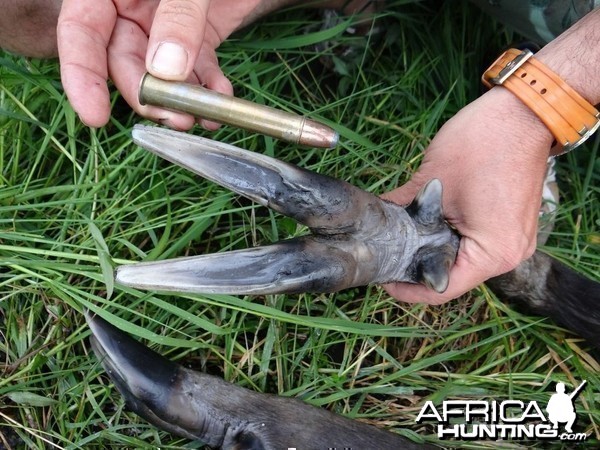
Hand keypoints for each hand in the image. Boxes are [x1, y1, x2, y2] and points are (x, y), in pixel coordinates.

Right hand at [56, 0, 261, 128]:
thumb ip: (178, 17)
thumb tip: (164, 70)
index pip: (81, 31)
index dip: (82, 75)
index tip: (95, 115)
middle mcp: (130, 9)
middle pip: (125, 61)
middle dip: (147, 95)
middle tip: (173, 118)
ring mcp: (163, 27)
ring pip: (160, 74)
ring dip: (179, 101)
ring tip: (200, 118)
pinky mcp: (197, 39)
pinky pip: (196, 70)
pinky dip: (207, 89)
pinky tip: (219, 100)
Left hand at [381, 87, 552, 303]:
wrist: (523, 113)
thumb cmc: (484, 143)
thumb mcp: (433, 179)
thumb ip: (403, 207)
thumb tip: (379, 217)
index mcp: (493, 252)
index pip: (443, 289)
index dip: (409, 289)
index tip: (384, 279)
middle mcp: (510, 254)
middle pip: (455, 277)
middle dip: (419, 269)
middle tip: (389, 259)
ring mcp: (515, 240)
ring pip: (464, 260)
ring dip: (435, 253)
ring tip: (404, 243)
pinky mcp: (512, 226)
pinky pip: (476, 245)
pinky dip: (451, 240)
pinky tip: (428, 229)